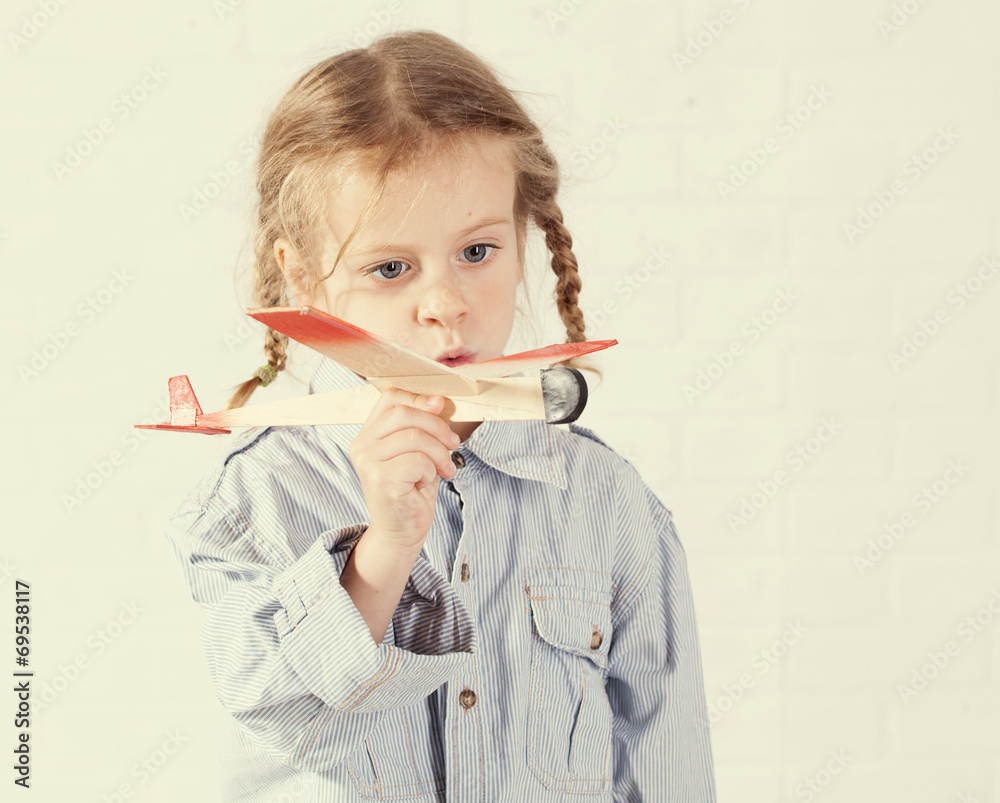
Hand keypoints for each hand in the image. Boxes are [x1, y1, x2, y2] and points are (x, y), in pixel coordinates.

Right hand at [348, 388, 459, 552]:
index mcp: (368, 433)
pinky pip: (418, 460)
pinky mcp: (380, 479)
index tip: (442, 409)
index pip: (391, 397)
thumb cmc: (411, 490)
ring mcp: (368, 462)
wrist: (401, 532)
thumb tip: (437, 400)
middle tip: (453, 443)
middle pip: (405, 414)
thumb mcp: (418, 450)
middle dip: (437, 426)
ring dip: (439, 453)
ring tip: (444, 468)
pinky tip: (427, 483)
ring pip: (415, 437)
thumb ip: (422, 425)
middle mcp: (362, 445)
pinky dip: (431, 470)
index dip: (420, 399)